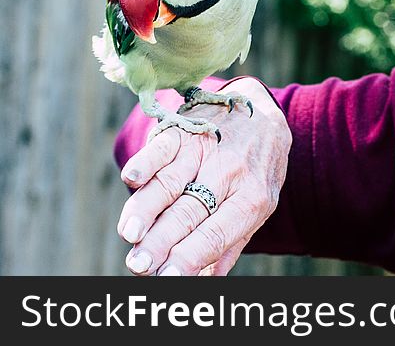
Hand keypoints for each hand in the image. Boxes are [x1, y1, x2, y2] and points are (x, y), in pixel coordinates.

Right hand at [116, 77, 291, 274]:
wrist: (263, 113)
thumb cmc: (257, 170)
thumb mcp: (258, 206)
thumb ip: (229, 244)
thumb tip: (203, 282)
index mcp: (252, 198)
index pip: (217, 233)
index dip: (190, 256)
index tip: (166, 277)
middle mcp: (230, 173)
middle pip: (189, 212)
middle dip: (161, 241)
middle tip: (138, 265)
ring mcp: (206, 150)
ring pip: (171, 182)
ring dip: (146, 208)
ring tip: (129, 234)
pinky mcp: (185, 130)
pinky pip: (163, 147)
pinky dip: (146, 161)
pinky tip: (132, 179)